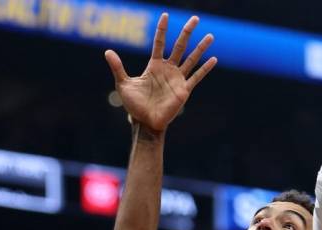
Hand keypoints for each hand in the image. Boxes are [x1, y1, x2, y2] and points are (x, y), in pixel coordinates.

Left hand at [104, 13, 216, 131]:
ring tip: (210, 36)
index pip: (159, 43)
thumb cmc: (134, 105)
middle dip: (187, 32)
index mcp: (154, 66)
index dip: (162, 30)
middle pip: (179, 46)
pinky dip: (205, 68)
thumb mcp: (123, 84)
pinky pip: (196, 77)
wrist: (145, 122)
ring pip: (191, 59)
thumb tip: (107, 51)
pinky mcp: (184, 90)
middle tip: (195, 18)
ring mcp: (177, 79)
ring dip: (201, 48)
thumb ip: (118, 67)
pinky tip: (214, 59)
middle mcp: (168, 70)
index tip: (165, 16)